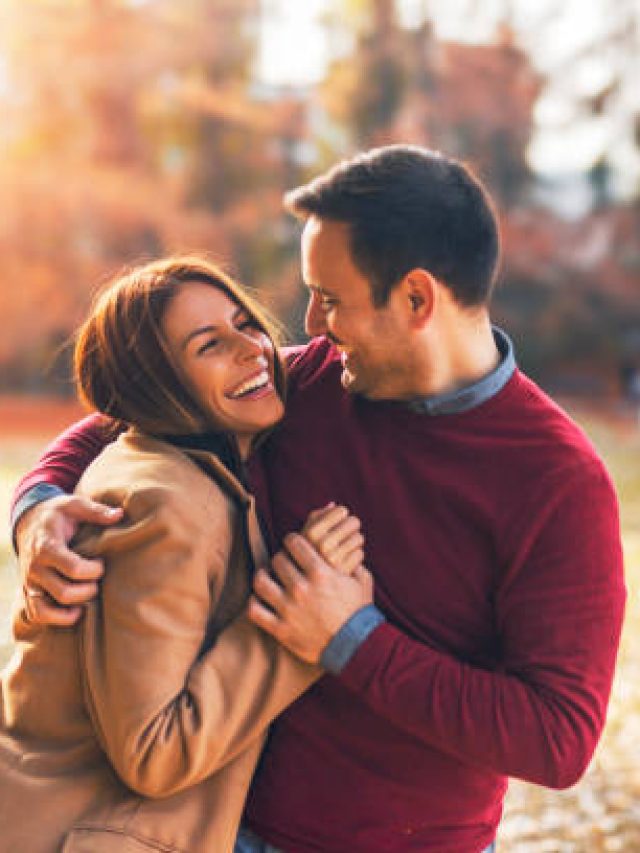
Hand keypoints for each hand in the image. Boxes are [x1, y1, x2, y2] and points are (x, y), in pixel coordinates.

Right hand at [16, 494, 122, 626]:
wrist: (28, 522)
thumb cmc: (57, 514)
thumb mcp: (73, 505)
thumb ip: (96, 511)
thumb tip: (119, 515)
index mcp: (48, 547)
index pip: (73, 568)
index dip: (94, 570)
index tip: (102, 562)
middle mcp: (36, 568)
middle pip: (64, 592)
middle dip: (89, 590)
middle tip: (98, 579)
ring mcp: (30, 582)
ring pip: (48, 609)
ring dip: (74, 608)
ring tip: (89, 595)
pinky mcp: (28, 591)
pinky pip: (38, 615)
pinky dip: (57, 619)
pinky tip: (76, 610)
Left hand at [248, 533, 373, 663]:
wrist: (356, 647)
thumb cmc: (359, 614)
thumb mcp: (363, 581)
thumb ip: (354, 563)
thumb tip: (349, 551)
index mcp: (320, 573)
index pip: (293, 542)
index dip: (293, 541)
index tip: (294, 545)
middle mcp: (301, 588)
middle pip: (277, 560)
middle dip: (281, 559)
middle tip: (285, 564)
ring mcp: (288, 609)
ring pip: (260, 581)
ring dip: (263, 576)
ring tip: (268, 577)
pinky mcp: (281, 629)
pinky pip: (255, 610)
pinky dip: (254, 602)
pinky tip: (262, 600)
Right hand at [301, 503, 364, 575]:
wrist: (307, 590)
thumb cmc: (305, 557)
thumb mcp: (305, 537)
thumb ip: (316, 518)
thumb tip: (333, 503)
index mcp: (310, 533)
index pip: (341, 510)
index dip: (342, 516)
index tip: (336, 525)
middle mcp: (320, 545)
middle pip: (353, 522)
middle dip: (351, 528)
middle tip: (343, 538)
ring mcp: (333, 559)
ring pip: (359, 537)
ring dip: (354, 543)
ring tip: (343, 551)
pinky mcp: (344, 572)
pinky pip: (360, 554)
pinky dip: (355, 557)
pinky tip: (346, 564)